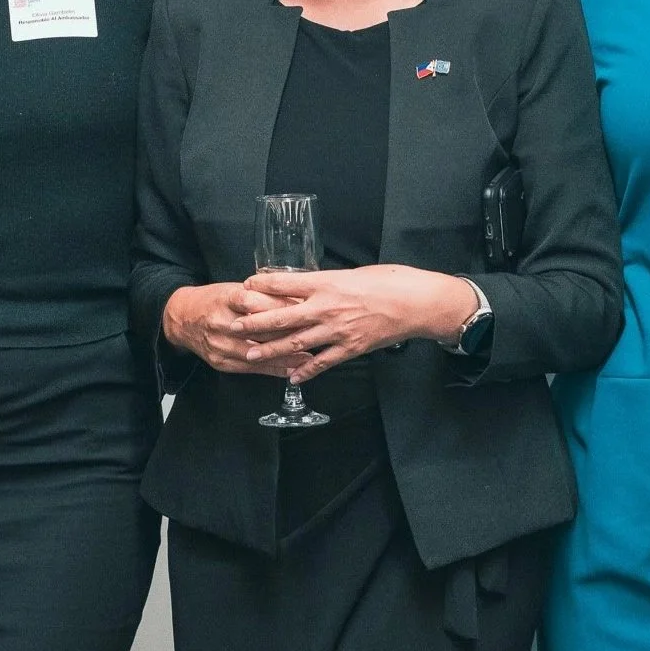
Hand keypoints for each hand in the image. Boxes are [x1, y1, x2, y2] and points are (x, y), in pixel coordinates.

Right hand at [161, 282, 309, 376]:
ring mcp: (220, 344)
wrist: (182, 319)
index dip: (281, 308)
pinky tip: (290, 370)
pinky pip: (251, 368)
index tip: (303, 311)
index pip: (255, 303)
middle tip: (313, 335)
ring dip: (284, 357)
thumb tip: (296, 301)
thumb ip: (261, 295)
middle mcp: (221, 322)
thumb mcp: (234, 289)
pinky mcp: (221, 362)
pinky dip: (273, 370)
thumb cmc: (214, 301)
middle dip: (288, 334)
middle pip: (259, 330)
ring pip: (257, 353)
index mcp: (226, 299)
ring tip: (308, 358)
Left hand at [237, 265, 477, 382]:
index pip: (285, 283)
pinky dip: (306, 370)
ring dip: (272, 350)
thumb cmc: (388, 281)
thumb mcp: (353, 273)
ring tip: (251, 355)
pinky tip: (292, 377)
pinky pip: (323, 361)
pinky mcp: (351, 348)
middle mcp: (327, 307)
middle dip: (255, 323)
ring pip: (297, 342)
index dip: (262, 285)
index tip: (244, 286)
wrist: (416, 302)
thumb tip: (306, 285)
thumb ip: (327, 282)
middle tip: (233, 327)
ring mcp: (338, 330)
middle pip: (283, 316)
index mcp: (327, 283)